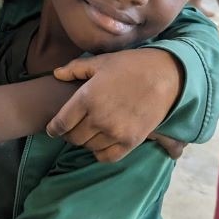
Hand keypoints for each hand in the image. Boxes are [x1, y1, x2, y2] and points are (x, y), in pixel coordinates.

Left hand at [47, 49, 182, 162]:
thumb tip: (56, 74)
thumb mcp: (100, 62)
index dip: (53, 128)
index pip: (61, 123)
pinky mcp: (131, 141)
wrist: (165, 76)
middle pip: (73, 138)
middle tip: (71, 129)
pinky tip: (102, 143)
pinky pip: (107, 156)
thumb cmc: (130, 65)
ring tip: (88, 133)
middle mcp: (98, 118)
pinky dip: (100, 152)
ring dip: (85, 141)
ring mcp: (115, 132)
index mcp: (87, 98)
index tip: (52, 129)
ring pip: (89, 147)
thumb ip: (75, 69)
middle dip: (68, 134)